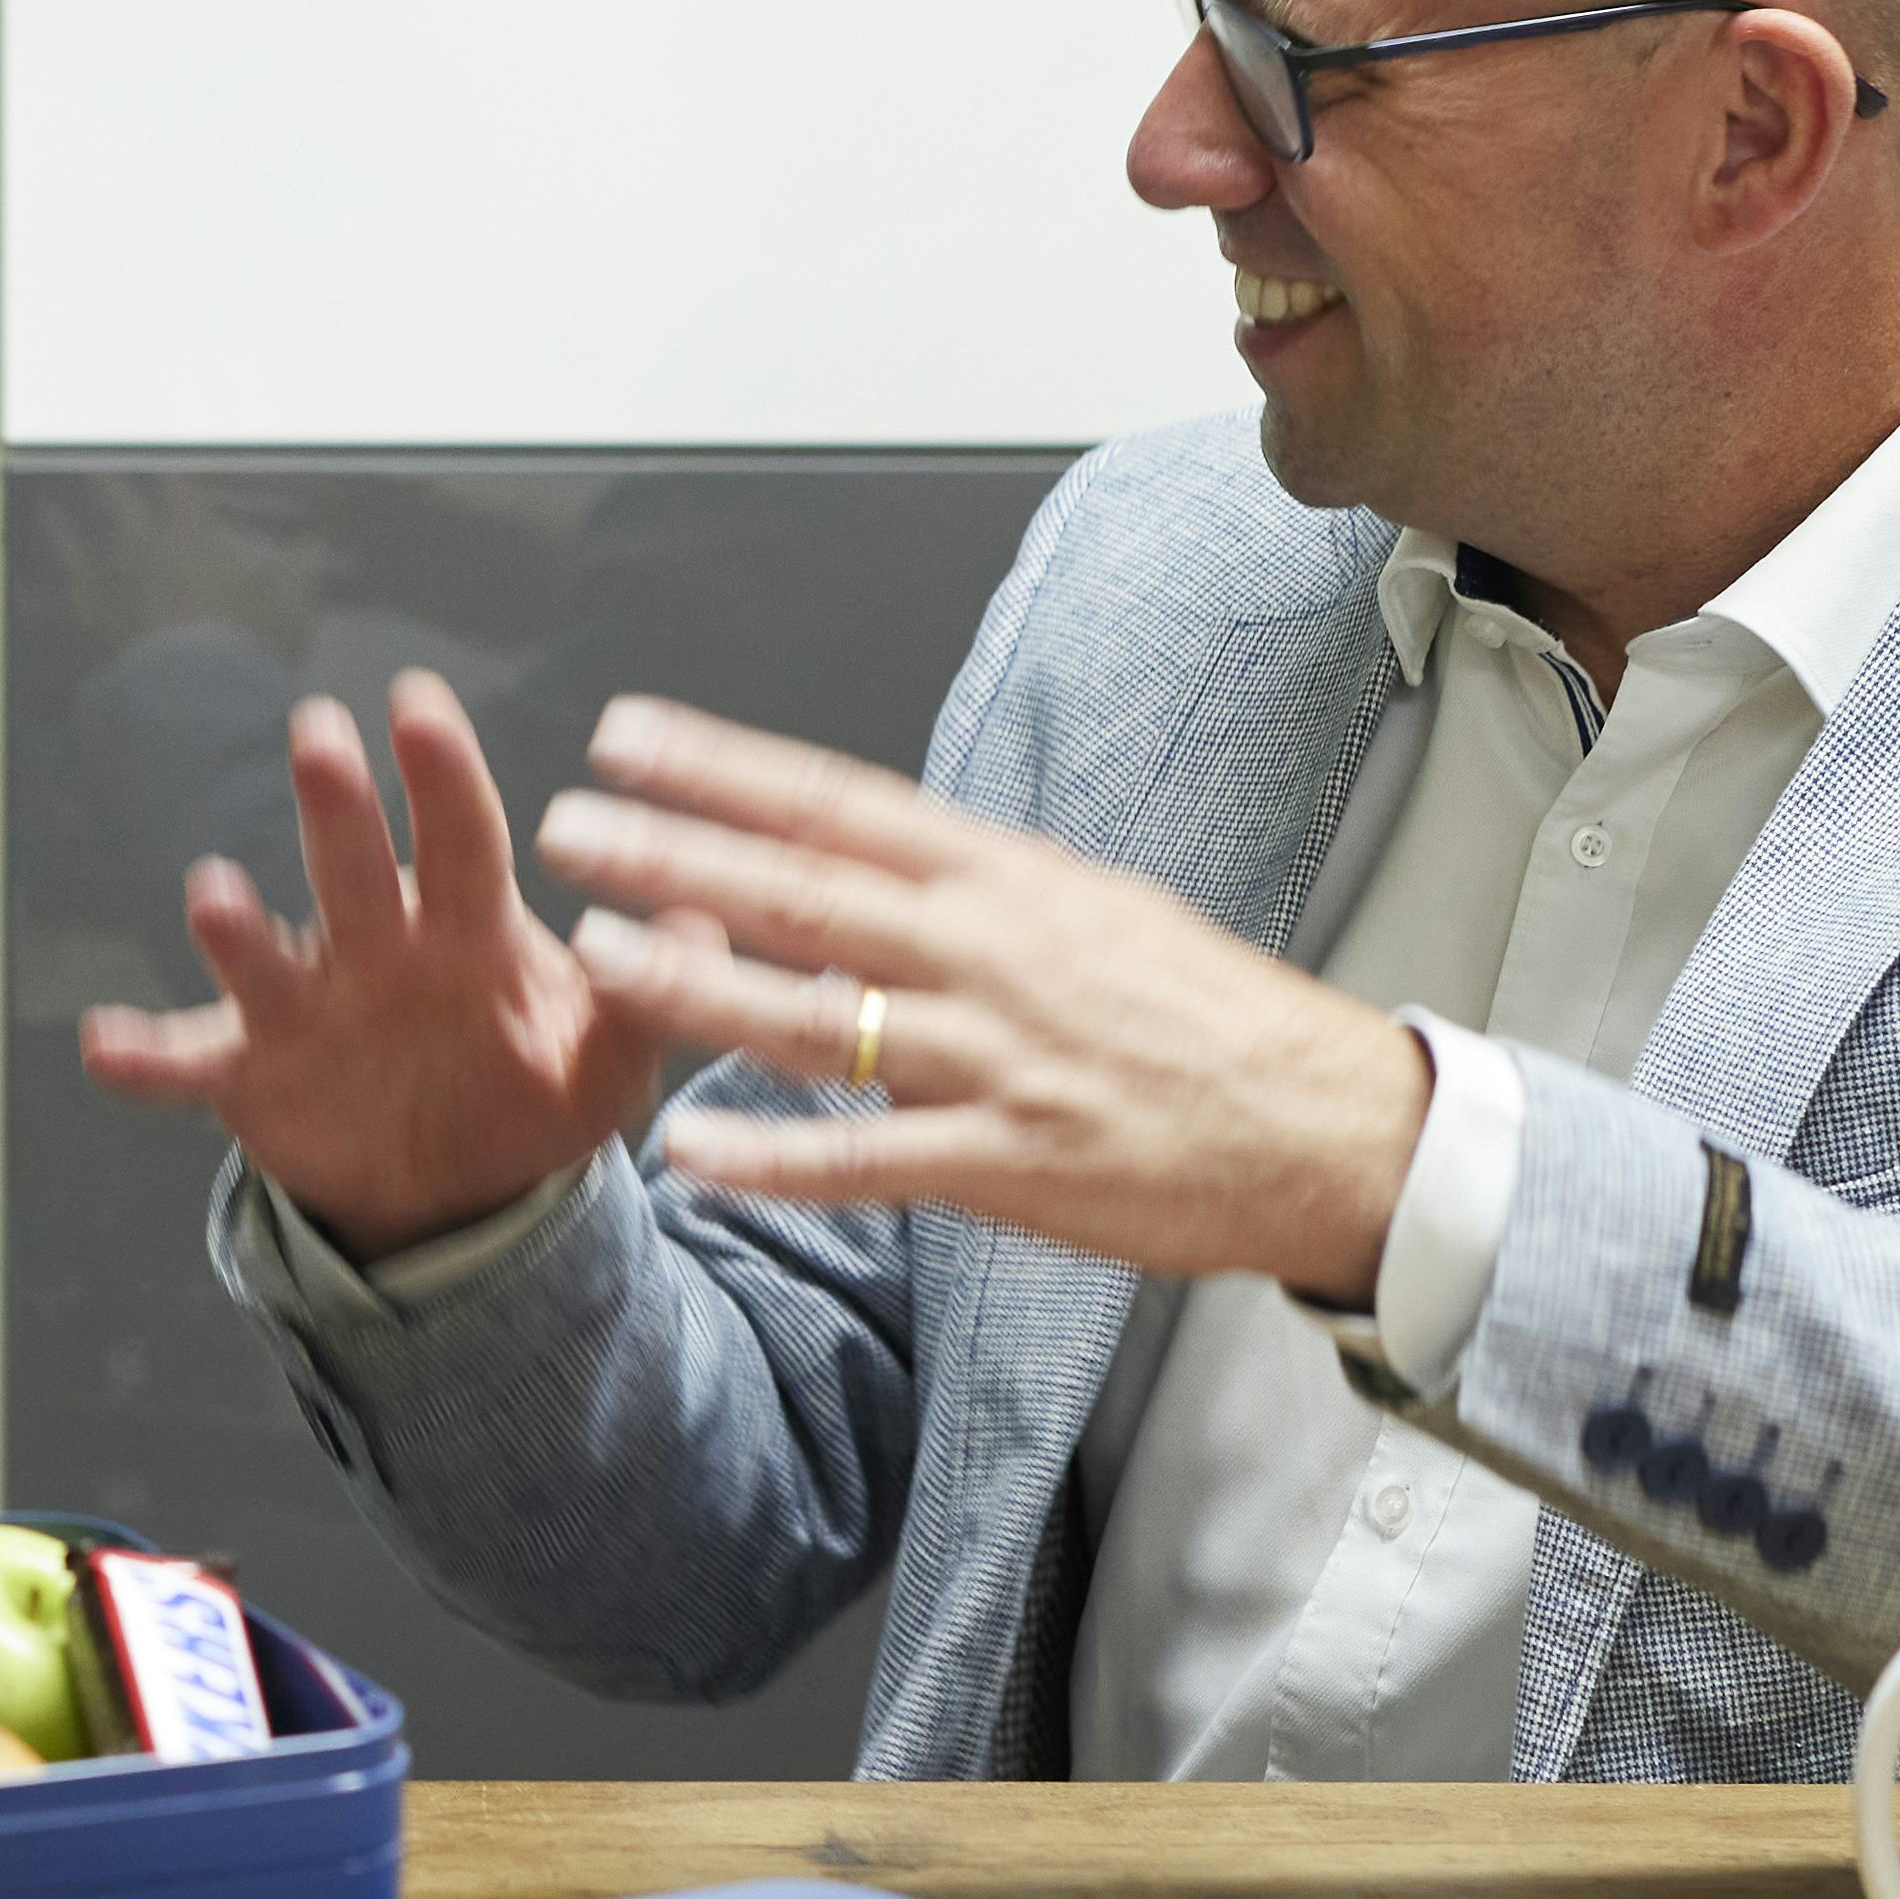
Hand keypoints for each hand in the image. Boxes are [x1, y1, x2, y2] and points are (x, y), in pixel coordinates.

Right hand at [77, 670, 663, 1255]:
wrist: (457, 1191)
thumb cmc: (531, 1095)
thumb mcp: (609, 1061)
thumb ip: (652, 997)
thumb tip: (699, 915)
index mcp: (467, 932)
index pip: (461, 838)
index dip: (442, 774)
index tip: (418, 703)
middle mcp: (376, 949)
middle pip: (356, 868)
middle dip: (338, 806)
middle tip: (320, 733)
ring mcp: (306, 1008)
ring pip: (265, 955)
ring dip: (236, 925)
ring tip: (216, 892)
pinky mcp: (251, 1074)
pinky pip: (187, 1060)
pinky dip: (143, 1054)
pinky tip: (104, 1045)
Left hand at [534, 695, 1434, 1299]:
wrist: (1328, 1123)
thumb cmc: (1208, 1016)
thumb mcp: (1090, 908)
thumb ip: (968, 888)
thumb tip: (863, 854)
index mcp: (1005, 880)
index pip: (837, 805)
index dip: (724, 766)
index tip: (629, 737)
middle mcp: (990, 954)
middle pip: (806, 890)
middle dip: (677, 854)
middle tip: (571, 827)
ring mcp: (998, 1058)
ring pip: (819, 1015)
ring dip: (699, 984)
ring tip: (599, 956)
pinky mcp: (1013, 1162)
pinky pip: (870, 1158)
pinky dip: (775, 1155)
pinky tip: (691, 1147)